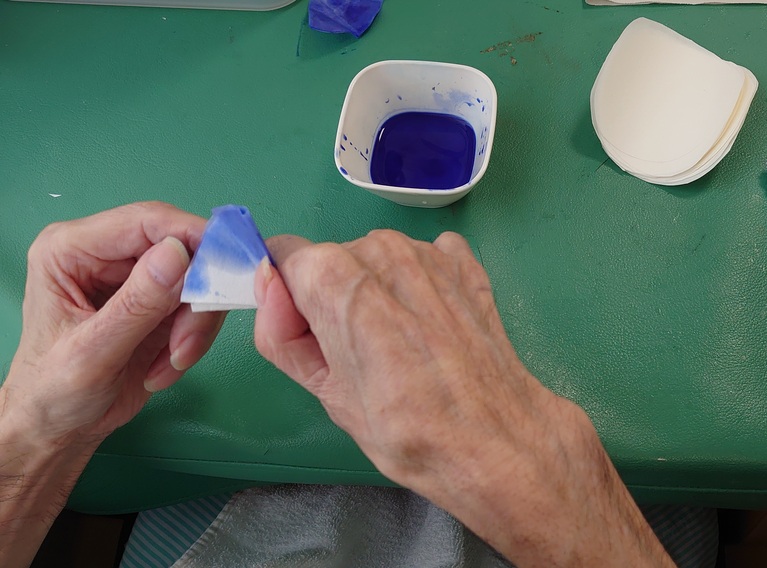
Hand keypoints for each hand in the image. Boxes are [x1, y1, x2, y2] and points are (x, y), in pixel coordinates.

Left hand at [2, 201, 224, 449]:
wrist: (59, 429)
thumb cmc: (54, 393)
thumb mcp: (94, 352)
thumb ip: (137, 304)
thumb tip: (179, 254)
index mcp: (72, 249)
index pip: (146, 222)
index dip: (193, 237)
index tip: (229, 267)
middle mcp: (105, 254)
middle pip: (181, 248)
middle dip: (196, 296)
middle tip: (189, 342)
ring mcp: (135, 278)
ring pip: (198, 279)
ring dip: (195, 324)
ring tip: (172, 361)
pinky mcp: (159, 301)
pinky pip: (199, 305)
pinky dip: (193, 337)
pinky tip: (165, 364)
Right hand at [254, 230, 674, 566]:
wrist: (495, 440)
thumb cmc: (403, 427)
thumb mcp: (323, 389)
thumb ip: (280, 330)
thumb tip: (269, 284)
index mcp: (335, 275)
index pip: (285, 257)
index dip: (288, 295)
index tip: (307, 332)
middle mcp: (382, 247)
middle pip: (334, 258)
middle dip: (334, 296)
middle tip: (357, 354)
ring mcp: (430, 251)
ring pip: (379, 259)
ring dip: (380, 290)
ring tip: (399, 345)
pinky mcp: (466, 265)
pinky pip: (424, 260)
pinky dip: (421, 285)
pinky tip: (432, 326)